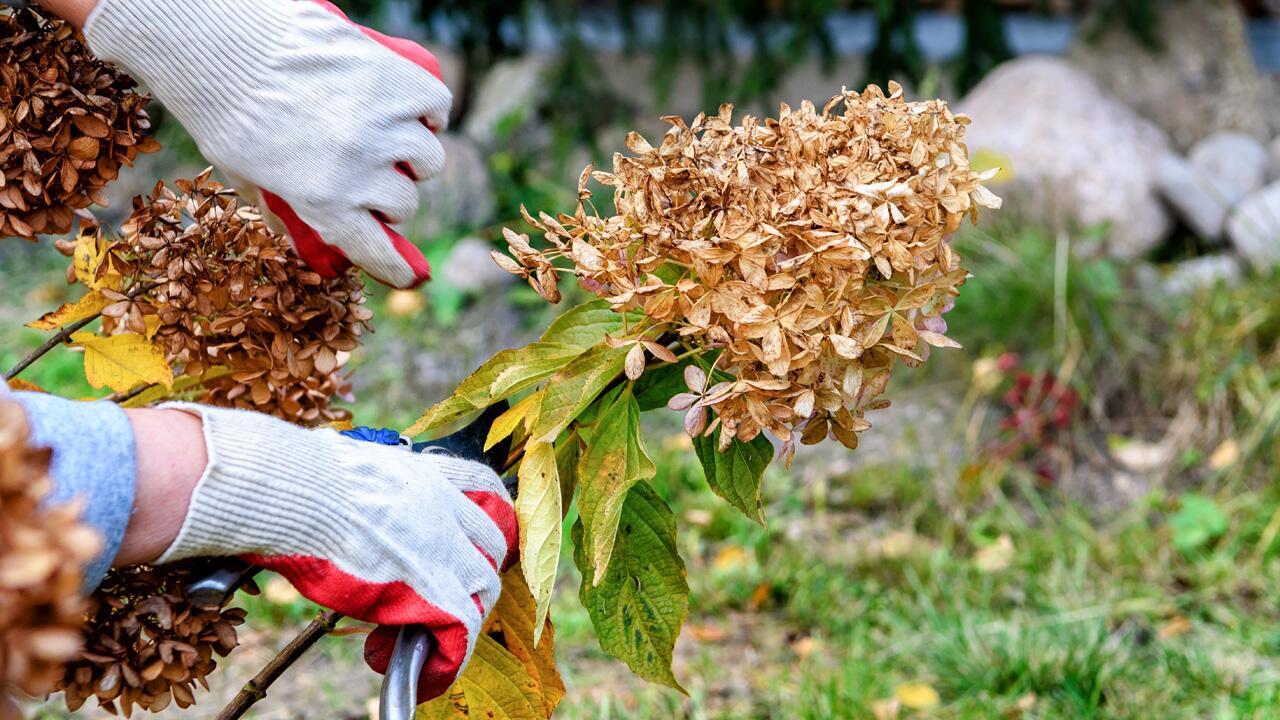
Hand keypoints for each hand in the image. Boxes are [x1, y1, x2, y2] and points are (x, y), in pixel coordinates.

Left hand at [83, 0, 449, 287]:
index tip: (410, 275)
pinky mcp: (400, 81)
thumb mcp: (243, 173)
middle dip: (390, 196)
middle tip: (372, 178)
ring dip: (414, 155)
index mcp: (324, 201)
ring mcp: (386, 124)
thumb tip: (303, 242)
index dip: (396, 268)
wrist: (227, 41)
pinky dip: (429, 111)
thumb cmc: (224, 108)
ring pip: (428, 159)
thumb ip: (278, 209)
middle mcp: (363, 170)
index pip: (378, 252)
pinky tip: (410, 109)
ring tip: (391, 139)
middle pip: (404, 203)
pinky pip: (437, 107)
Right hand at [151, 404, 516, 700]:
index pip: (479, 488)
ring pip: (482, 589)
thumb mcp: (343, 462)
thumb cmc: (300, 475)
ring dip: (457, 614)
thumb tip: (328, 474)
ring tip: (421, 636)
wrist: (299, 493)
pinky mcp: (435, 593)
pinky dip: (444, 656)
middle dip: (473, 570)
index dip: (480, 519)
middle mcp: (445, 509)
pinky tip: (408, 666)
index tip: (469, 539)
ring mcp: (446, 550)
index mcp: (423, 475)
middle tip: (440, 596)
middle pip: (489, 544)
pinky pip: (459, 631)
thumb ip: (357, 478)